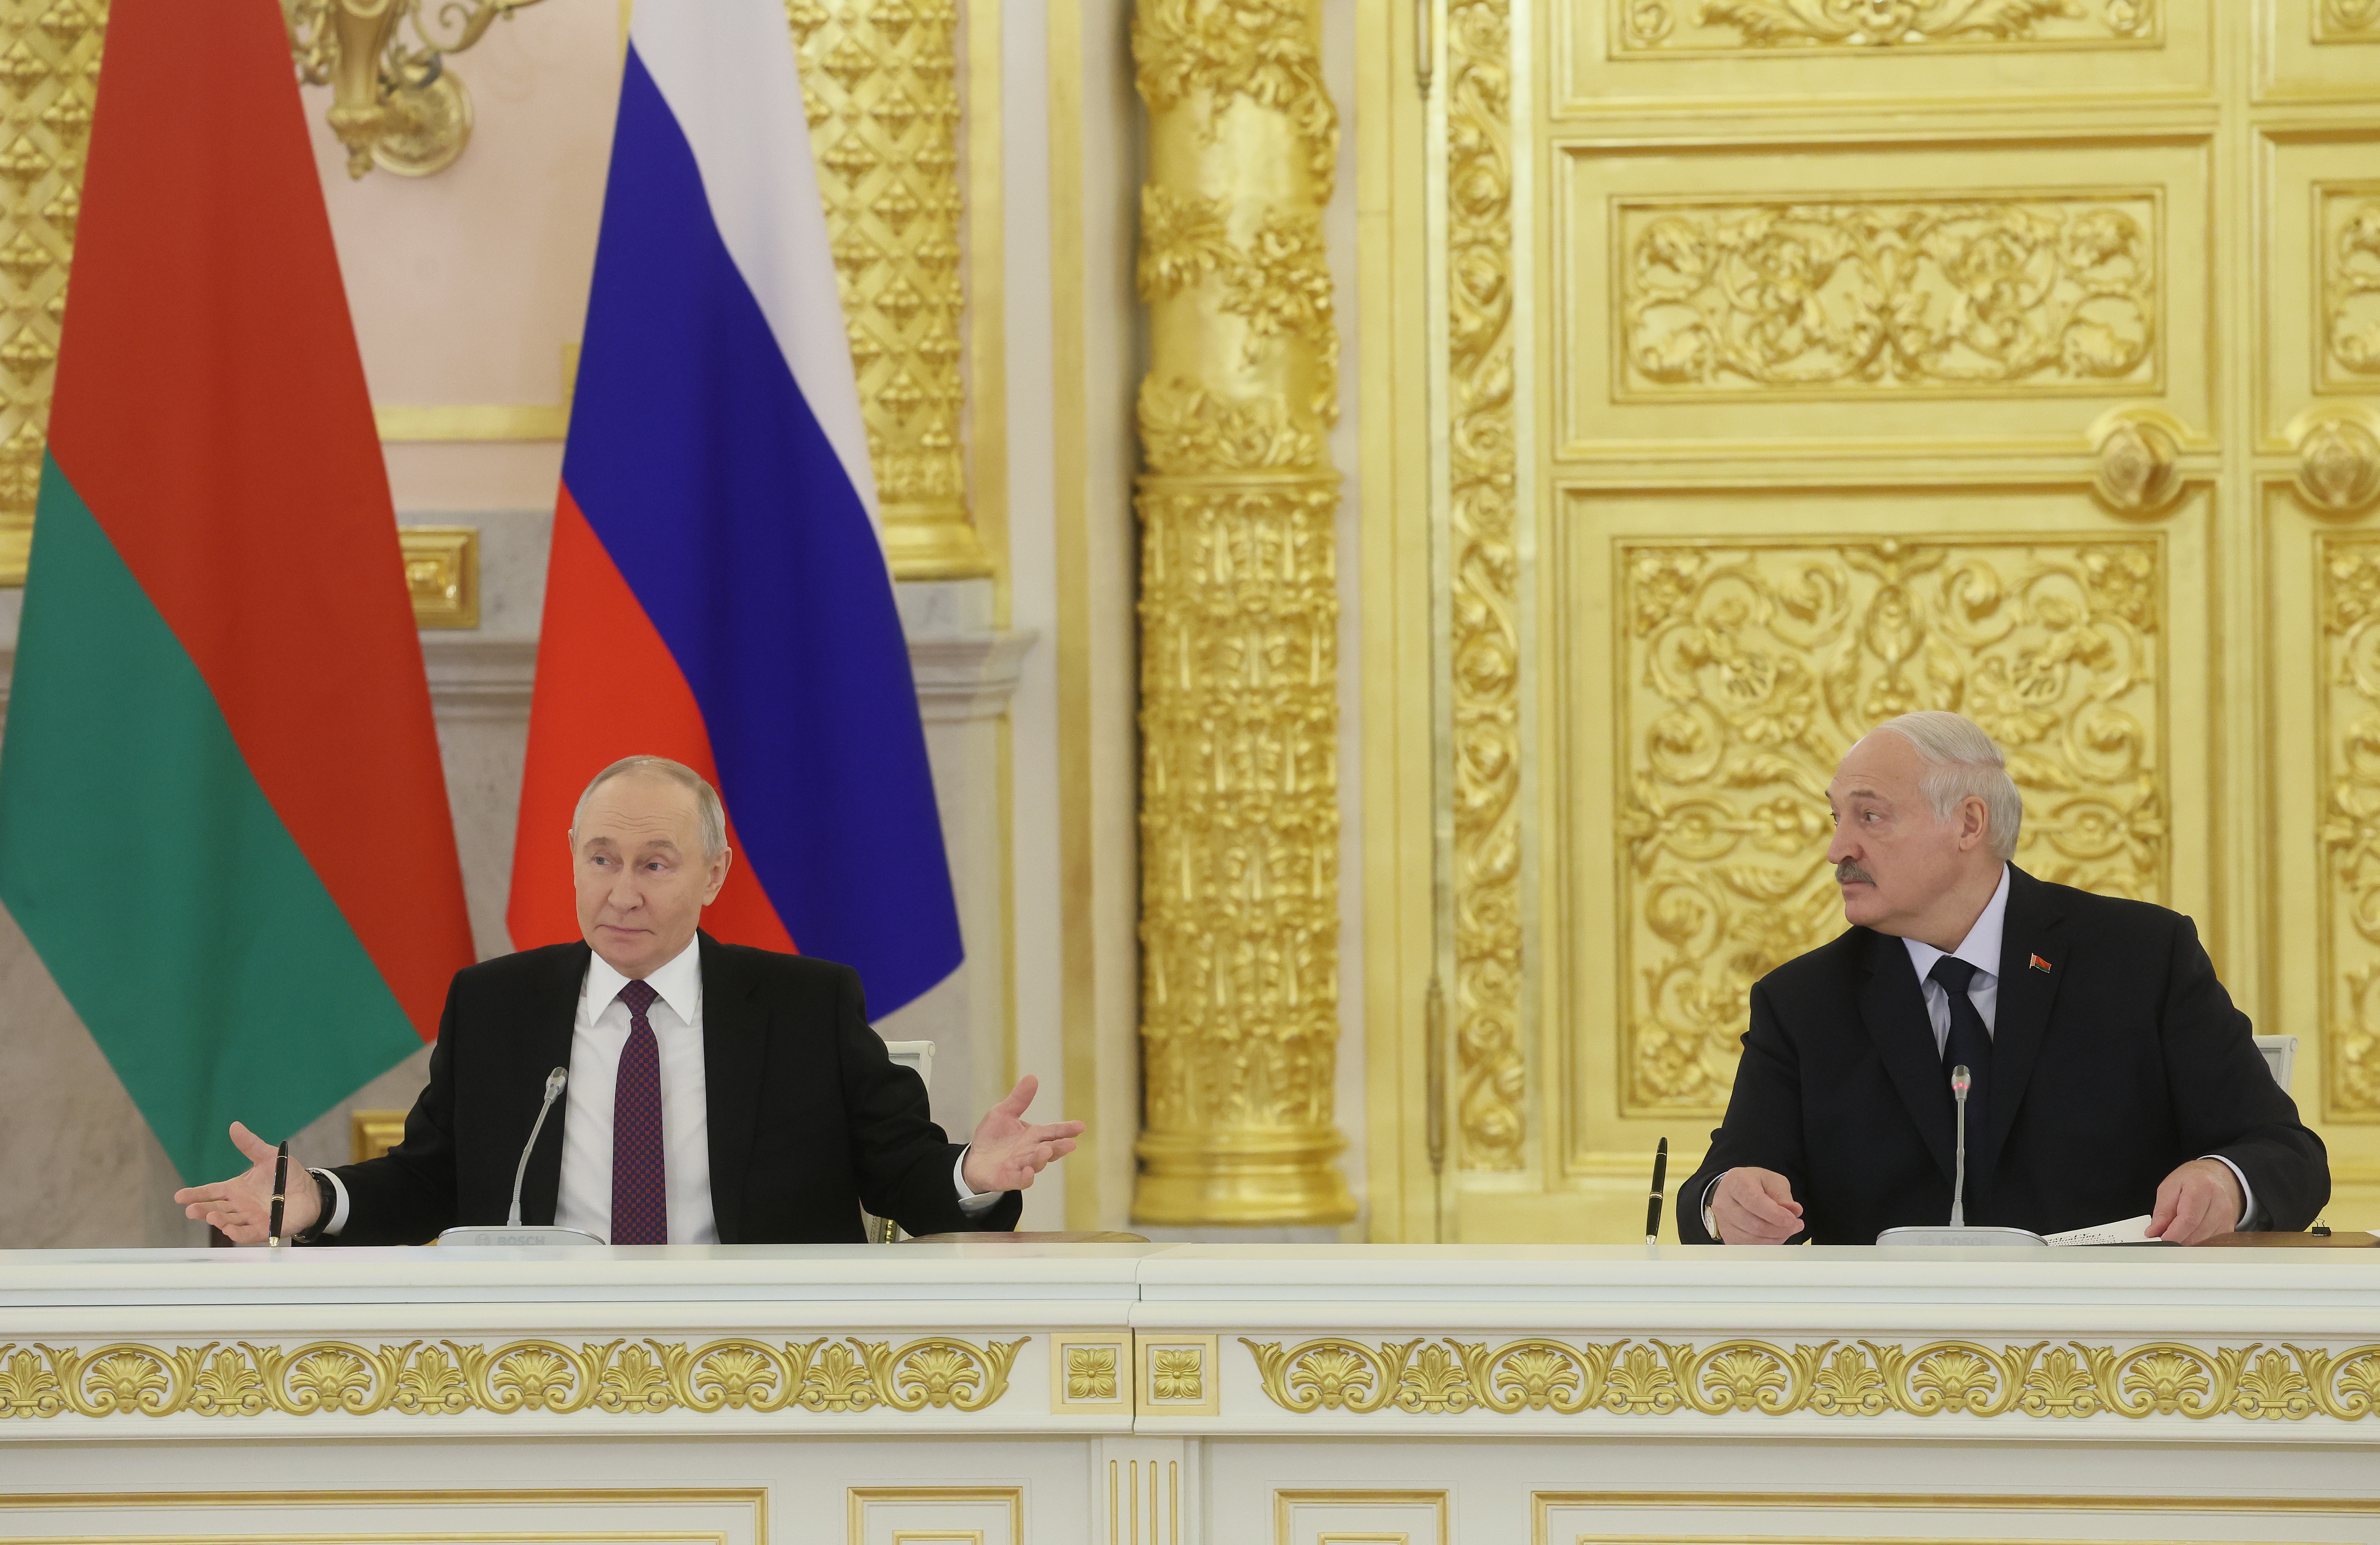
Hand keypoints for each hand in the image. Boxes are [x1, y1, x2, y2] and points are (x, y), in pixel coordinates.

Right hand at [172, 1122, 318, 1243]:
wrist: (310, 1192)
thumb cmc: (287, 1176)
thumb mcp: (268, 1157)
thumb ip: (250, 1144)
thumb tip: (234, 1126)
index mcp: (236, 1189)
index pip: (211, 1192)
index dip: (196, 1194)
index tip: (179, 1196)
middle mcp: (239, 1205)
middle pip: (216, 1208)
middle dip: (202, 1209)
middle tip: (190, 1209)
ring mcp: (250, 1218)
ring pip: (230, 1221)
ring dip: (219, 1220)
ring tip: (210, 1216)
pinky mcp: (265, 1228)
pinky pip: (248, 1233)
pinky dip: (238, 1232)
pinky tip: (229, 1230)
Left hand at [962, 1075, 1083, 1194]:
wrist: (974, 1160)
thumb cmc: (993, 1137)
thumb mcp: (1004, 1113)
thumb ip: (1019, 1099)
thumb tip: (1032, 1077)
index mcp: (1033, 1135)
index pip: (1053, 1131)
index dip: (1066, 1130)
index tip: (1080, 1127)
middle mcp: (1031, 1152)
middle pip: (1049, 1149)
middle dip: (1060, 1147)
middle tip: (1070, 1144)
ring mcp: (1021, 1167)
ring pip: (1036, 1164)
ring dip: (1042, 1159)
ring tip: (1046, 1151)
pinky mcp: (1008, 1179)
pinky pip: (1019, 1181)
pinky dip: (1025, 1178)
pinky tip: (1028, 1172)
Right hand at [1712, 1166, 1803, 1244]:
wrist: (1733, 1190)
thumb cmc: (1753, 1184)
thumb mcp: (1771, 1180)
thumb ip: (1783, 1195)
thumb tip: (1794, 1210)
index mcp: (1736, 1183)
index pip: (1755, 1202)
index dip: (1776, 1215)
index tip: (1792, 1220)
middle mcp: (1724, 1203)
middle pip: (1756, 1225)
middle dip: (1781, 1229)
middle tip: (1795, 1225)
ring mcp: (1723, 1222)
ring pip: (1754, 1239)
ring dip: (1776, 1238)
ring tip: (1787, 1229)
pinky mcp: (1727, 1236)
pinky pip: (1751, 1247)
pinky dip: (1768, 1243)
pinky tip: (1775, 1235)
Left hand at [2146, 1157, 2244, 1244]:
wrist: (2218, 1176)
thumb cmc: (2193, 1179)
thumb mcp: (2170, 1187)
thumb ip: (2162, 1212)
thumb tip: (2154, 1232)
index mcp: (2202, 1188)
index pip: (2188, 1220)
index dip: (2173, 1235)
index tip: (2160, 1241)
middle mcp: (2220, 1204)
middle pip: (2196, 1233)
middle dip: (2176, 1240)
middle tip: (2163, 1236)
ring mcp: (2227, 1217)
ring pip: (2203, 1242)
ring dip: (2186, 1242)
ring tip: (2176, 1230)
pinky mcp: (2229, 1228)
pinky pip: (2211, 1243)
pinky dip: (2197, 1242)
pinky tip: (2190, 1233)